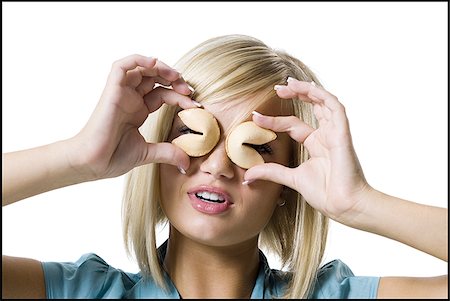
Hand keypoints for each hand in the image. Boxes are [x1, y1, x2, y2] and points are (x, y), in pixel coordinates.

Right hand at [68, 54, 197, 179]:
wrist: (92, 163)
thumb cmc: (111, 157)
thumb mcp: (147, 153)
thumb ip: (167, 153)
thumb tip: (186, 162)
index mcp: (137, 110)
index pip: (162, 94)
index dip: (180, 97)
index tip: (196, 105)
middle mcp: (130, 99)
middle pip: (155, 79)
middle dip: (175, 80)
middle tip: (189, 90)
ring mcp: (121, 93)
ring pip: (141, 68)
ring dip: (162, 68)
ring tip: (177, 77)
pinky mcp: (112, 90)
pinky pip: (122, 66)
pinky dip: (139, 60)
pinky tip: (155, 64)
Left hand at [244, 78, 371, 221]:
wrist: (345, 206)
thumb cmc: (326, 194)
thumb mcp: (291, 179)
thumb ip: (271, 172)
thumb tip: (248, 176)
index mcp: (316, 145)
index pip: (292, 125)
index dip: (274, 120)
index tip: (255, 117)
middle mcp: (326, 136)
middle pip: (311, 106)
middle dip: (295, 94)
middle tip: (277, 88)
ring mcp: (335, 133)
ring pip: (323, 102)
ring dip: (307, 90)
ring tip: (288, 83)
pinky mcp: (342, 134)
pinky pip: (335, 107)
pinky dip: (322, 95)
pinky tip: (307, 88)